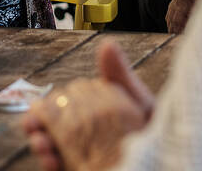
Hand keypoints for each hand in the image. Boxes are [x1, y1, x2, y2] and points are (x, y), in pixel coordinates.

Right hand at [23, 40, 153, 170]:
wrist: (167, 156)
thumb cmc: (153, 128)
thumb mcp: (137, 100)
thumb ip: (117, 76)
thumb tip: (107, 44)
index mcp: (90, 113)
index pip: (60, 105)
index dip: (48, 106)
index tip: (41, 105)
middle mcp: (82, 134)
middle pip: (50, 125)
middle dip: (39, 124)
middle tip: (34, 123)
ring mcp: (80, 154)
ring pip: (50, 147)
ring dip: (39, 143)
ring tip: (41, 143)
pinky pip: (58, 169)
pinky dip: (50, 165)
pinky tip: (52, 160)